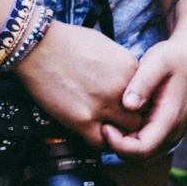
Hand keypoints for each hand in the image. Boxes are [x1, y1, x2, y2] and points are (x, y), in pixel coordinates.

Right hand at [15, 21, 144, 148]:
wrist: (39, 46)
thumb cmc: (68, 41)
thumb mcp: (106, 46)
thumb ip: (121, 68)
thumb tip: (126, 82)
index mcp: (130, 69)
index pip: (147, 97)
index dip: (137, 104)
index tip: (126, 105)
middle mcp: (121, 90)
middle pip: (139, 118)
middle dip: (128, 120)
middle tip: (116, 119)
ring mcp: (103, 106)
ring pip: (124, 134)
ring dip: (115, 133)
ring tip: (104, 128)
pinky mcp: (82, 120)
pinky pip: (100, 143)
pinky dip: (97, 140)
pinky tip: (90, 131)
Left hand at [100, 25, 186, 160]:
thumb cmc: (175, 57)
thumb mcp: (158, 62)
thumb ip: (143, 83)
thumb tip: (127, 105)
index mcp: (171, 120)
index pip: (142, 150)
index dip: (118, 144)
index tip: (104, 125)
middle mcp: (173, 133)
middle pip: (141, 158)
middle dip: (118, 147)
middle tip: (103, 124)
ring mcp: (171, 133)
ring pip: (143, 155)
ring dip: (124, 145)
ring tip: (109, 121)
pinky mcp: (166, 129)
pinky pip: (146, 144)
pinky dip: (131, 139)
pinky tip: (120, 119)